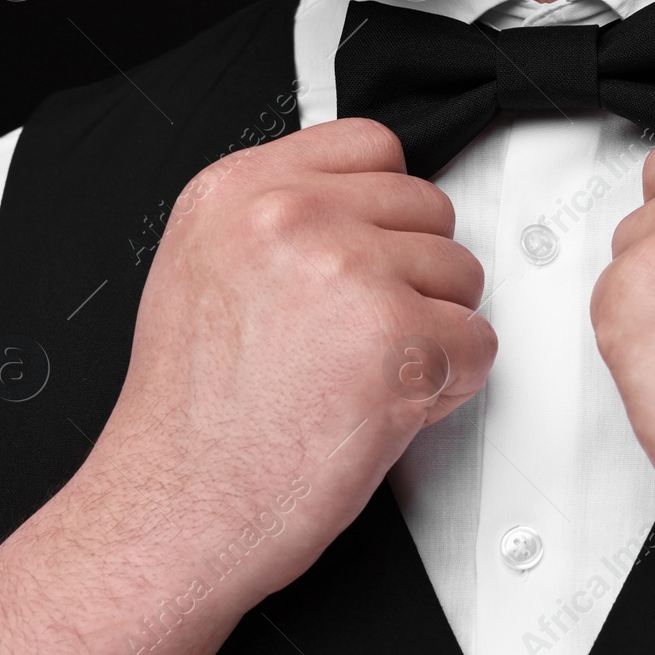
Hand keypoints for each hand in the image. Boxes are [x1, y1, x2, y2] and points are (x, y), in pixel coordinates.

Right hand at [87, 117, 496, 604]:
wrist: (175, 510)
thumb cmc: (190, 419)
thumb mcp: (201, 270)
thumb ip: (275, 222)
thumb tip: (355, 207)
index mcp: (239, 191)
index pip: (372, 145)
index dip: (386, 210)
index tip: (372, 251)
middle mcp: (294, 217)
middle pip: (428, 208)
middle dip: (413, 274)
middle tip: (362, 334)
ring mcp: (351, 273)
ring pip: (461, 273)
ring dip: (434, 328)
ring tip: (365, 374)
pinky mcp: (401, 339)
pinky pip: (479, 342)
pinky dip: (451, 385)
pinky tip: (388, 405)